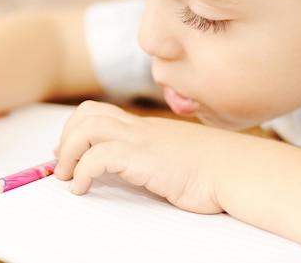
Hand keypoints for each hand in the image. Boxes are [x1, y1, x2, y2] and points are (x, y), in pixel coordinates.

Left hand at [54, 100, 224, 213]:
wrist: (238, 170)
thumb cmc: (214, 170)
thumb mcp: (176, 159)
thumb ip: (154, 159)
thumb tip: (136, 172)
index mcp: (146, 128)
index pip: (101, 112)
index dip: (77, 128)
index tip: (67, 150)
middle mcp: (140, 129)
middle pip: (88, 113)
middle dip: (67, 135)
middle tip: (62, 162)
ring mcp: (141, 140)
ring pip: (88, 128)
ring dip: (69, 152)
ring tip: (67, 176)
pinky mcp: (143, 157)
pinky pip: (98, 156)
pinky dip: (82, 172)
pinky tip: (82, 188)